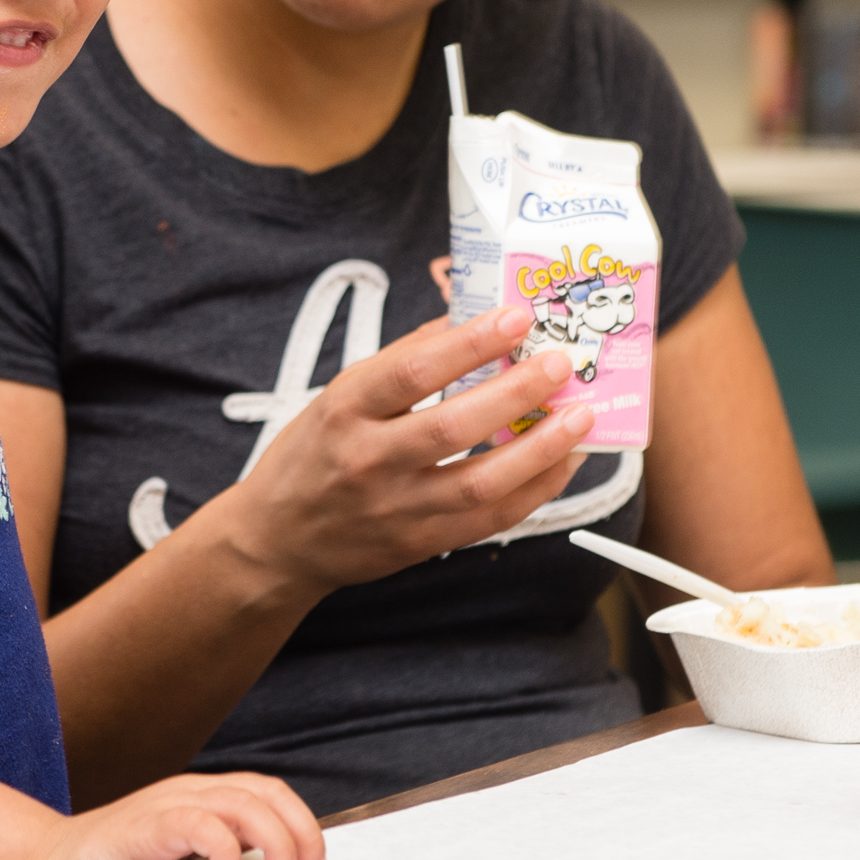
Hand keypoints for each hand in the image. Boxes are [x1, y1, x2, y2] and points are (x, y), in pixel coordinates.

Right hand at [35, 772, 326, 859]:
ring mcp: (167, 804)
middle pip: (263, 791)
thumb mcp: (180, 857)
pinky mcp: (145, 826)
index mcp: (201, 795)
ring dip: (273, 841)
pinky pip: (195, 823)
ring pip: (239, 803)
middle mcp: (189, 791)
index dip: (301, 823)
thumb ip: (219, 854)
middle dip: (299, 831)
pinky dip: (222, 846)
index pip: (267, 791)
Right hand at [224, 304, 593, 596]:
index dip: (469, 343)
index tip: (516, 316)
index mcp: (345, 410)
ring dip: (539, 449)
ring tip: (581, 417)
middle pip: (451, 426)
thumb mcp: (338, 397)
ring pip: (479, 482)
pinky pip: (490, 520)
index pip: (412, 371)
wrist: (278, 538)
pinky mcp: (420, 543)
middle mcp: (368, 460)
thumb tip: (466, 320)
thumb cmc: (313, 454)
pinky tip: (563, 462)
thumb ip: (400, 364)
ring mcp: (395, 508)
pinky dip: (534, 490)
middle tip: (561, 363)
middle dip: (516, 392)